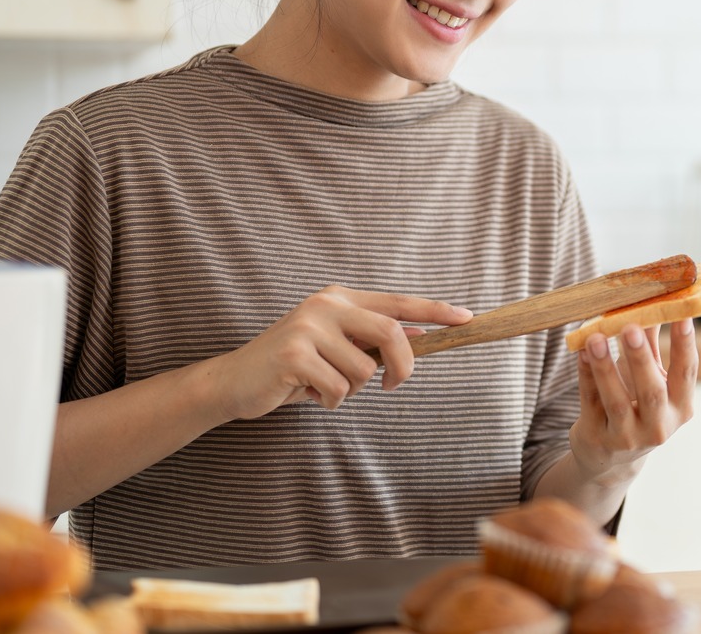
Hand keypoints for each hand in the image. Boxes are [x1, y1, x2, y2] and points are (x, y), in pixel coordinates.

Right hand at [203, 286, 472, 419]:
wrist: (234, 382)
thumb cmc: (293, 368)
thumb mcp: (335, 348)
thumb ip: (371, 340)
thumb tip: (419, 337)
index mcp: (339, 298)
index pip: (397, 302)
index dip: (434, 310)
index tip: (466, 317)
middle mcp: (325, 305)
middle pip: (390, 333)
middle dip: (402, 367)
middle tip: (392, 385)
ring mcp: (307, 327)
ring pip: (364, 370)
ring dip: (352, 390)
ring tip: (324, 387)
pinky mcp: (294, 355)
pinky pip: (339, 389)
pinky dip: (331, 402)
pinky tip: (307, 395)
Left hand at [570, 318, 697, 484]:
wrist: (611, 455)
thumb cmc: (636, 405)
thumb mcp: (650, 377)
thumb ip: (652, 342)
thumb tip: (654, 299)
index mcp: (680, 407)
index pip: (687, 373)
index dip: (685, 345)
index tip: (682, 316)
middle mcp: (658, 425)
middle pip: (651, 391)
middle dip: (640, 358)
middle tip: (630, 328)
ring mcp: (626, 436)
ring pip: (616, 400)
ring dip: (605, 367)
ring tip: (596, 338)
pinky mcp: (597, 437)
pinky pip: (590, 402)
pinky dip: (586, 376)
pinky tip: (581, 353)